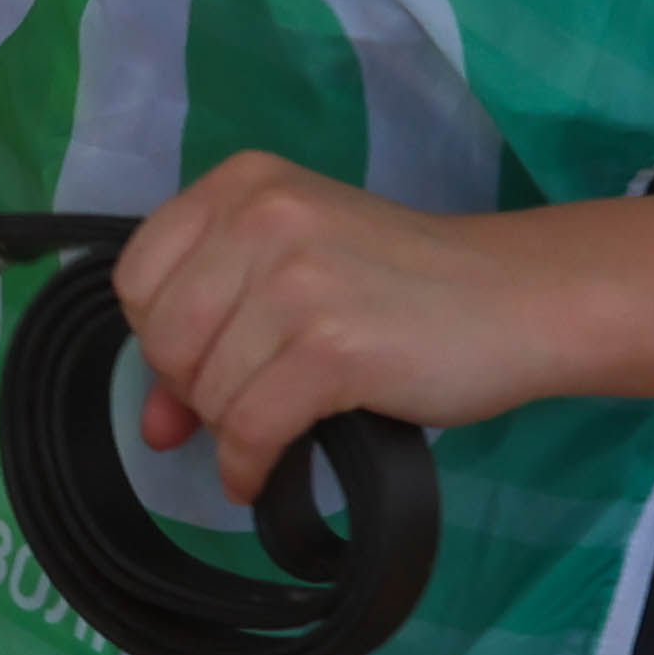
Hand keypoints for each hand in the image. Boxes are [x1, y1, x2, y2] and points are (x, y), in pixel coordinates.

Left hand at [112, 154, 571, 503]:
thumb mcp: (296, 282)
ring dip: (232, 431)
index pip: (136, 276)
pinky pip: (250, 429)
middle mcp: (261, 215)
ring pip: (206, 391)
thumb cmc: (404, 288)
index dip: (163, 336)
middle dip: (197, 389)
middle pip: (163, 338)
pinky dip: (250, 465)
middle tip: (252, 398)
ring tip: (280, 424)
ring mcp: (296, 278)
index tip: (209, 359)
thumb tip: (152, 427)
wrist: (517, 299)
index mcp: (242, 182)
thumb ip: (212, 335)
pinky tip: (266, 472)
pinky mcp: (331, 345)